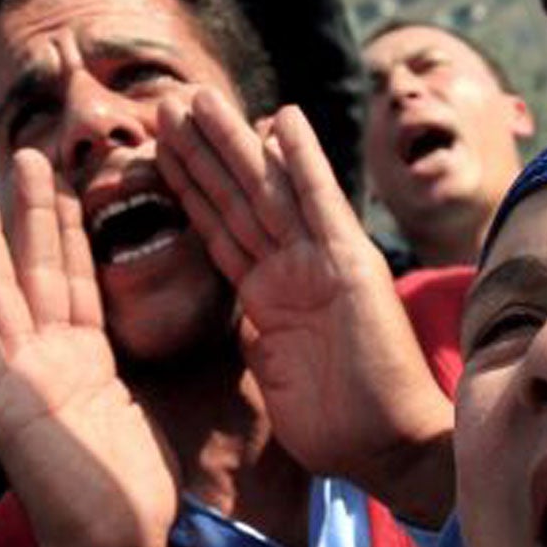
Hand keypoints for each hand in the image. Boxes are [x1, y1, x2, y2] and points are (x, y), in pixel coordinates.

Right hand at [0, 151, 177, 546]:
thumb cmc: (125, 496)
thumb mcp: (131, 419)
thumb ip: (120, 386)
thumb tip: (126, 377)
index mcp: (82, 361)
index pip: (73, 279)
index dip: (68, 230)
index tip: (63, 182)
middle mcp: (45, 360)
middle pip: (32, 270)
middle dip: (25, 212)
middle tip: (18, 154)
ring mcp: (22, 377)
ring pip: (0, 288)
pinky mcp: (5, 401)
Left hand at [155, 89, 456, 525]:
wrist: (388, 449)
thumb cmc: (338, 425)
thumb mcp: (274, 372)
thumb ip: (257, 334)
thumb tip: (242, 319)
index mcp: (269, 295)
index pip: (220, 229)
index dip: (188, 188)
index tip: (157, 147)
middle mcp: (293, 268)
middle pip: (235, 198)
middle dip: (199, 151)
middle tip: (165, 101)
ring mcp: (320, 263)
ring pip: (264, 190)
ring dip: (232, 141)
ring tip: (198, 97)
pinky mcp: (349, 267)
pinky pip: (319, 204)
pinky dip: (303, 160)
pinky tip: (283, 118)